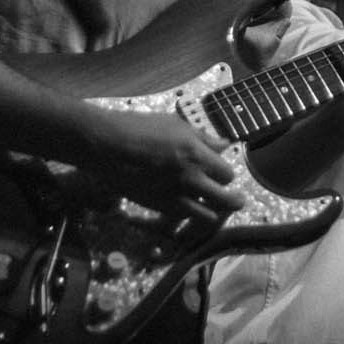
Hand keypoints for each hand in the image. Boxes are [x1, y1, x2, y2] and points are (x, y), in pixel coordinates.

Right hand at [94, 111, 243, 223]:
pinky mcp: (157, 207)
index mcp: (197, 154)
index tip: (221, 172)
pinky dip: (189, 215)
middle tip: (236, 199)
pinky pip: (183, 218)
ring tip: (213, 206)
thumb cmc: (141, 127)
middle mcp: (190, 178)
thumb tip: (224, 145)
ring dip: (213, 211)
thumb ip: (204, 139)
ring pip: (207, 216)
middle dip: (234, 200)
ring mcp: (174, 196)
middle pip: (226, 200)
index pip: (228, 174)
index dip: (226, 174)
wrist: (107, 145)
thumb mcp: (177, 125)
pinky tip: (187, 206)